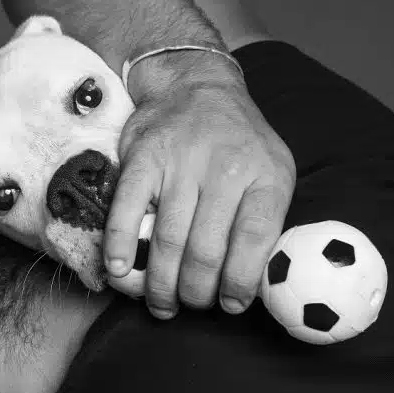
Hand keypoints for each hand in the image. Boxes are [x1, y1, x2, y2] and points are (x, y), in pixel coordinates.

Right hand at [105, 56, 295, 317]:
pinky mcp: (142, 159)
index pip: (256, 241)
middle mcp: (224, 168)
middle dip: (196, 292)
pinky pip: (126, 211)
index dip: (241, 283)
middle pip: (206, 250)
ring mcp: (180, 163)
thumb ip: (267, 220)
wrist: (196, 87)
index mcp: (265, 175)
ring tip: (161, 303)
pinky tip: (120, 272)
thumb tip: (254, 284)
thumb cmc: (239, 142)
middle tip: (191, 305)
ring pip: (167, 240)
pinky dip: (120, 247)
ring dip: (160, 284)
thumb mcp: (273, 170)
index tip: (231, 305)